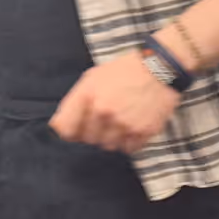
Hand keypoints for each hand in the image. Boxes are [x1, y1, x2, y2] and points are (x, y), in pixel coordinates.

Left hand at [49, 54, 180, 153]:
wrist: (159, 69)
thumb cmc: (123, 72)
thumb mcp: (92, 78)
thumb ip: (74, 102)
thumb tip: (59, 127)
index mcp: (87, 97)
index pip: (66, 129)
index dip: (71, 130)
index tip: (78, 127)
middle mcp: (103, 112)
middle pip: (89, 140)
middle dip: (95, 132)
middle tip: (107, 118)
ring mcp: (123, 124)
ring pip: (108, 146)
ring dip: (112, 138)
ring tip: (121, 121)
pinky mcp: (142, 132)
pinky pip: (128, 149)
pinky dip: (129, 142)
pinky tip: (133, 126)